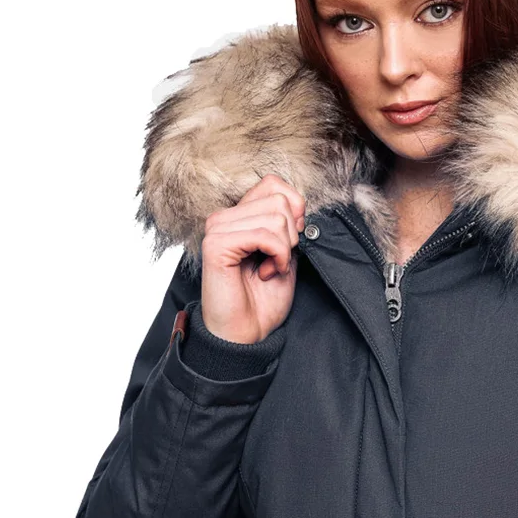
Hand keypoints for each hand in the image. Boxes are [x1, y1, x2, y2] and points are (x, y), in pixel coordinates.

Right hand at [199, 174, 306, 342]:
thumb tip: (300, 205)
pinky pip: (265, 235)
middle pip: (279, 199)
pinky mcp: (217, 245)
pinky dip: (277, 256)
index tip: (290, 243)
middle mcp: (223, 217)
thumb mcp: (285, 255)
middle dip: (291, 235)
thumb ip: (289, 227)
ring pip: (276, 216)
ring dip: (284, 249)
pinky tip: (265, 273)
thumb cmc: (262, 300)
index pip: (273, 183)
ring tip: (270, 269)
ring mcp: (218, 229)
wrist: (246, 333)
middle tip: (277, 261)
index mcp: (238, 216)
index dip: (294, 211)